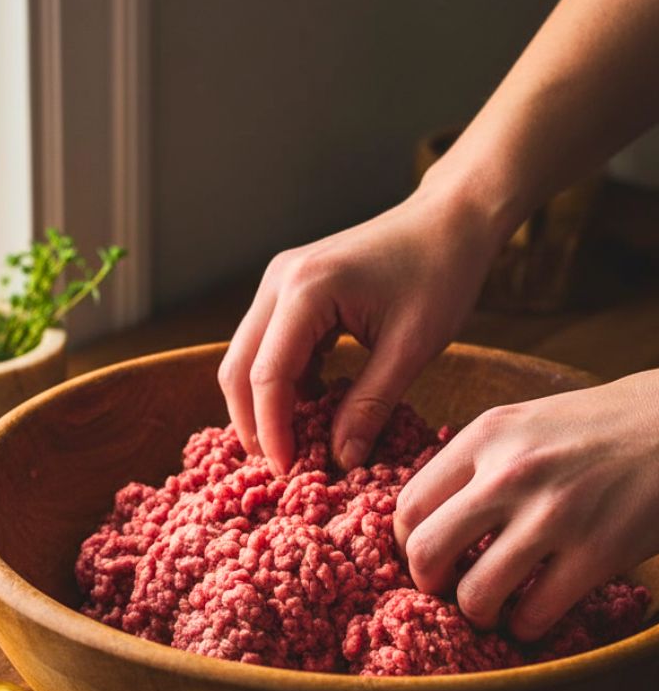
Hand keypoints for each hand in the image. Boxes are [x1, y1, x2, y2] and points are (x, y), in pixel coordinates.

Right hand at [218, 185, 499, 474]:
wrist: (452, 219)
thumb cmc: (441, 273)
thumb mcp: (411, 348)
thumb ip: (370, 406)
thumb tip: (341, 459)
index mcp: (306, 290)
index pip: (267, 376)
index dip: (272, 430)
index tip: (288, 471)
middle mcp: (279, 281)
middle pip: (238, 368)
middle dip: (253, 422)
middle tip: (281, 465)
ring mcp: (278, 281)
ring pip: (244, 357)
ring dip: (262, 404)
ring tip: (294, 442)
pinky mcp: (287, 288)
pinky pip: (265, 345)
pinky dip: (279, 382)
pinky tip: (310, 406)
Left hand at [394, 371, 658, 638]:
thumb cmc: (592, 429)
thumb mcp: (521, 424)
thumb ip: (473, 464)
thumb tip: (423, 519)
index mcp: (485, 437)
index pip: (409, 505)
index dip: (407, 542)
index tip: (425, 555)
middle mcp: (510, 473)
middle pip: (426, 551)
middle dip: (427, 583)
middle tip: (445, 589)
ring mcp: (554, 515)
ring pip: (476, 594)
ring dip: (476, 613)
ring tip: (488, 609)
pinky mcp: (597, 552)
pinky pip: (534, 614)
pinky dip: (524, 626)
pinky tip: (530, 618)